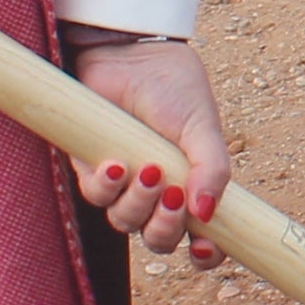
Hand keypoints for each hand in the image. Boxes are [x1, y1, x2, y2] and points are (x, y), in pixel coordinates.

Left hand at [71, 37, 233, 265]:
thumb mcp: (202, 126)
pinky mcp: (91, 168)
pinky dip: (106, 187)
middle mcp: (159, 191)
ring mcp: (125, 183)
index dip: (207, 253)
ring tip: (148, 170)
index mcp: (194, 185)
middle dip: (165, 229)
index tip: (204, 250)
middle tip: (172, 198)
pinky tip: (116, 165)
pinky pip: (95, 196)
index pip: (204, 236)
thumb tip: (207, 213)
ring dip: (137, 205)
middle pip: (160, 238)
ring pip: (125, 222)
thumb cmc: (172, 86)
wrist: (130, 51)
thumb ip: (213, 168)